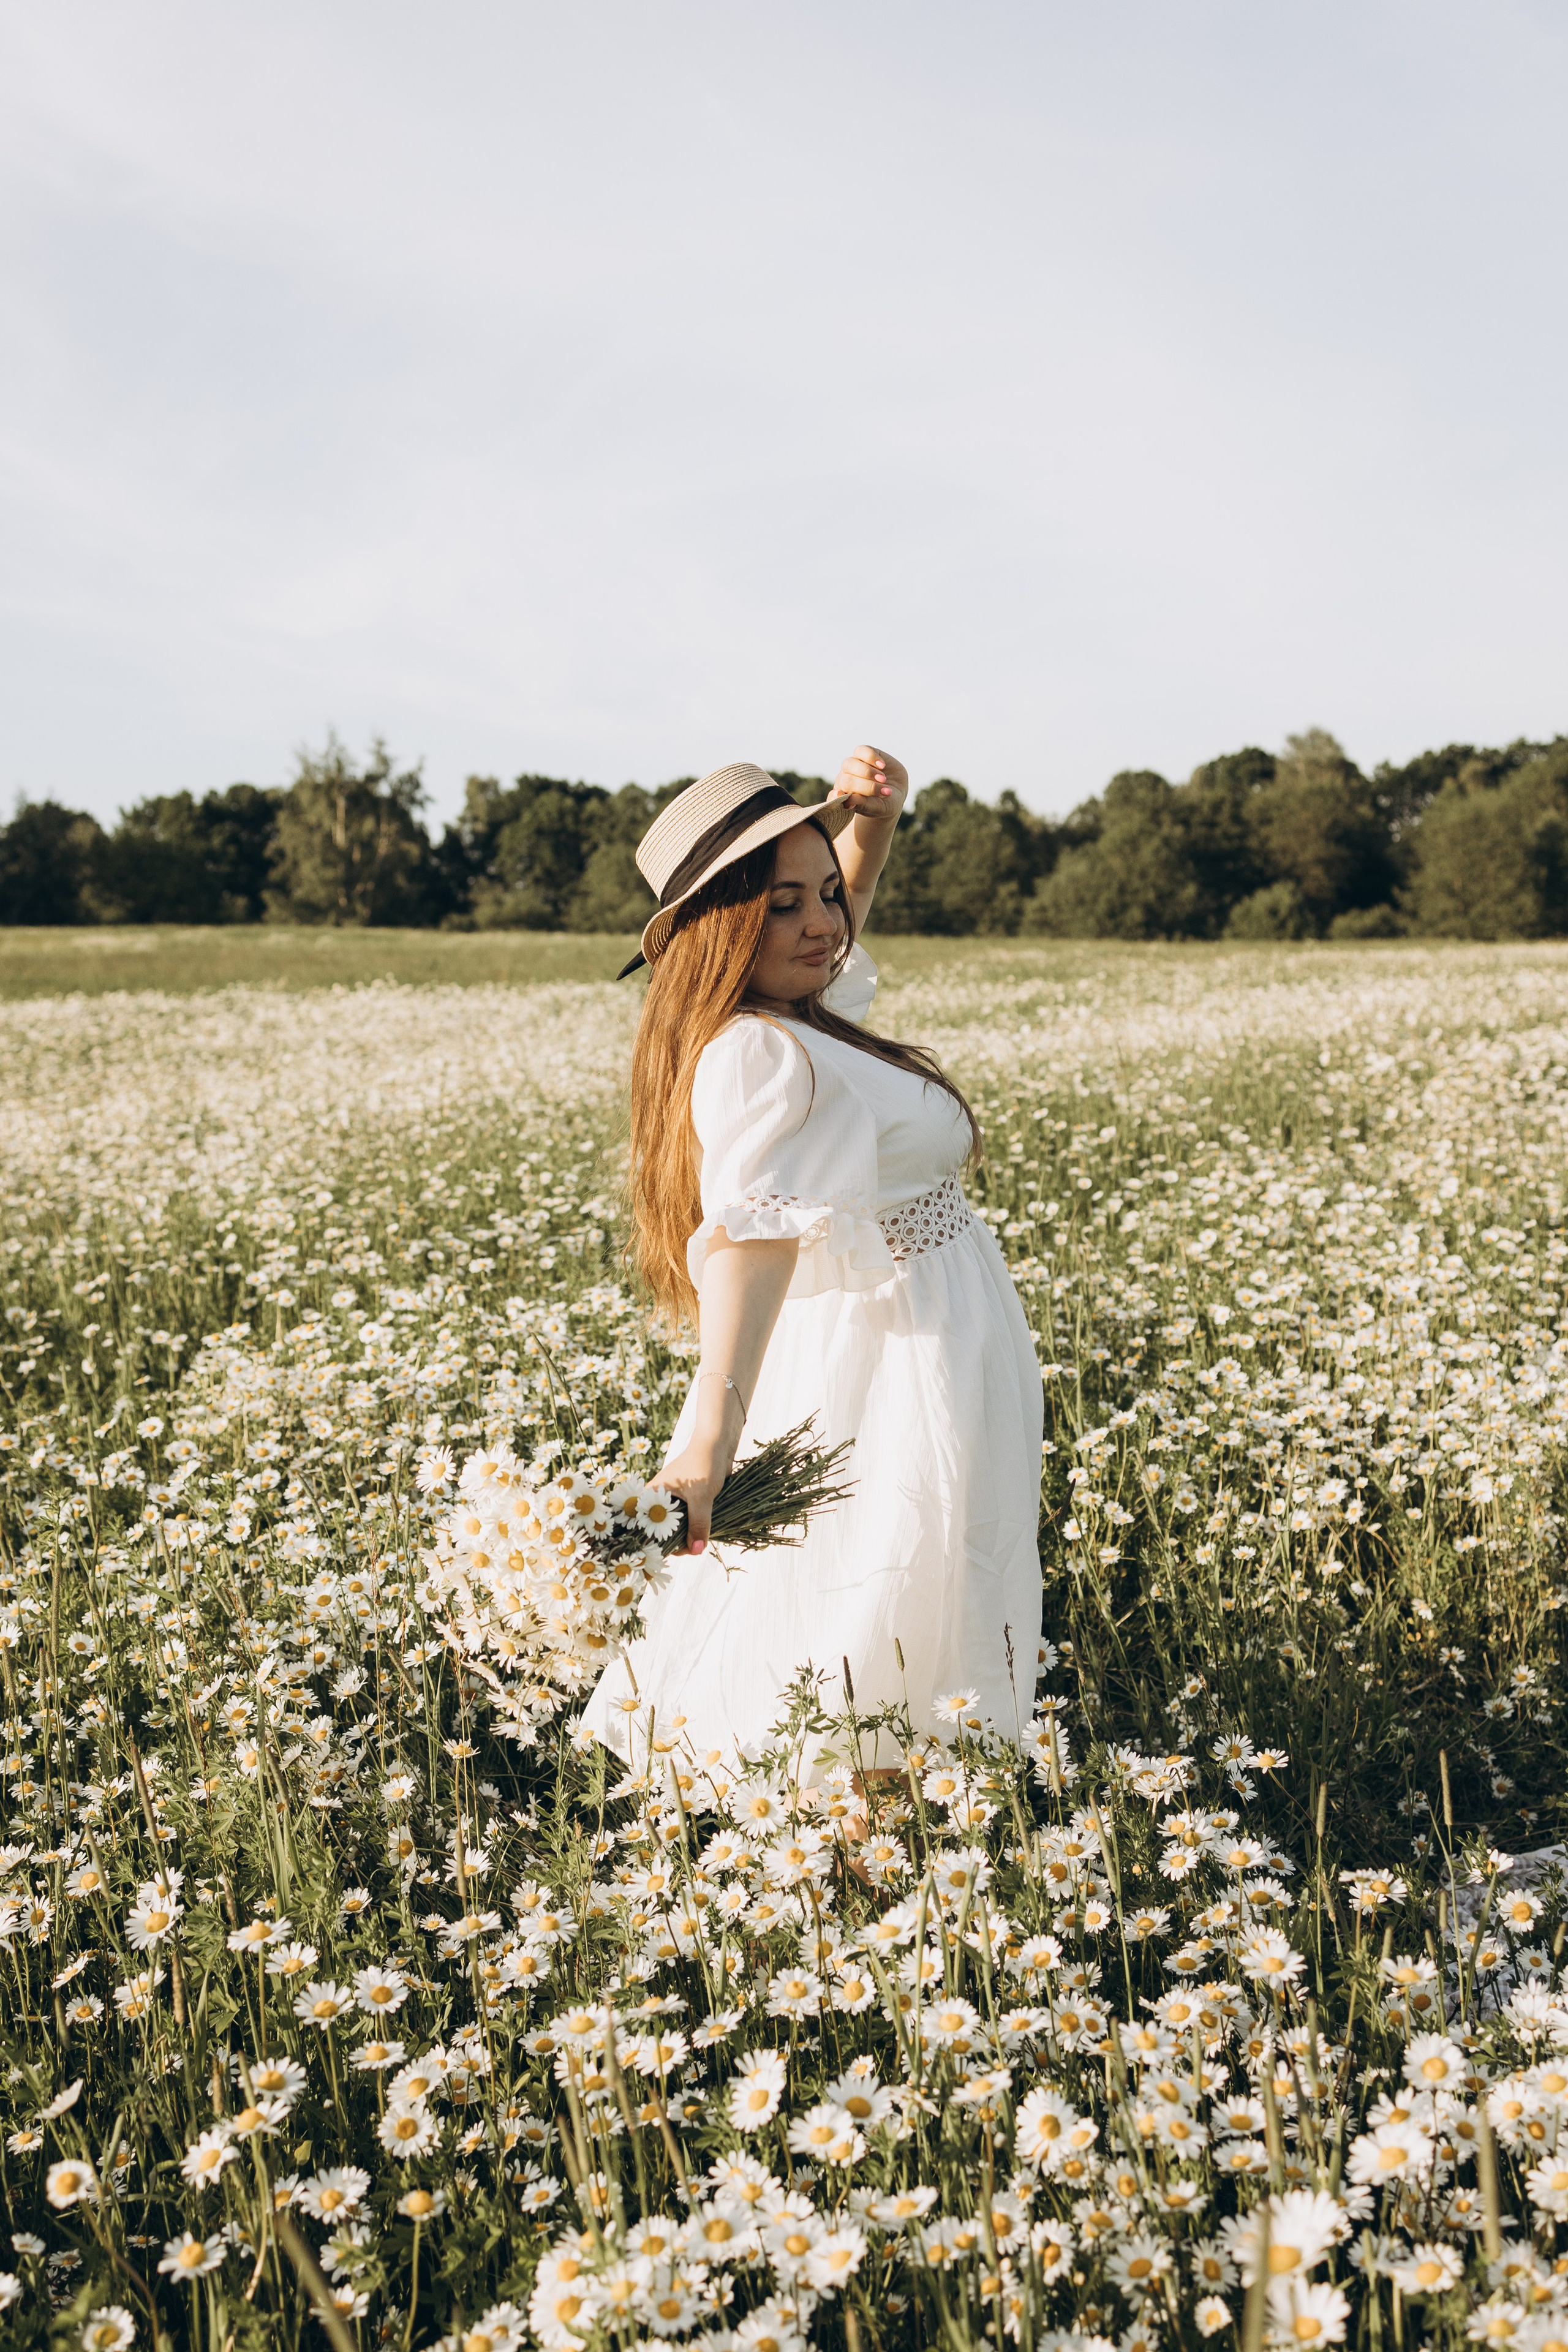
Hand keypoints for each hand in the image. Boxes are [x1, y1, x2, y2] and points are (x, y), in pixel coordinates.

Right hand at [655, 1431, 735, 1556]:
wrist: (718, 1443)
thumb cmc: (704, 1463)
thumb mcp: (701, 1497)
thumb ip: (698, 1523)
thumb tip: (697, 1550)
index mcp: (652, 1495)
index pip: (645, 1526)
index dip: (653, 1542)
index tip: (669, 1554)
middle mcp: (659, 1499)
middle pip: (661, 1530)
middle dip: (674, 1542)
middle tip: (691, 1549)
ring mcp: (674, 1500)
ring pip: (676, 1526)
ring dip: (686, 1535)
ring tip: (697, 1543)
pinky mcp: (688, 1501)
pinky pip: (687, 1520)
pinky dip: (693, 1527)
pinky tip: (702, 1534)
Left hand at [830, 744, 907, 827]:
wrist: (896, 791)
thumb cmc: (884, 804)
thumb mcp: (877, 808)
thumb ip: (863, 805)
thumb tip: (848, 801)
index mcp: (843, 797)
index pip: (835, 796)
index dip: (839, 797)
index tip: (847, 802)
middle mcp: (844, 780)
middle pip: (846, 780)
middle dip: (865, 786)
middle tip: (884, 791)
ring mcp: (853, 766)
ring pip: (850, 764)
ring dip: (868, 772)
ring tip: (883, 779)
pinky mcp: (863, 753)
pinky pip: (861, 751)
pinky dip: (872, 758)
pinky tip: (882, 766)